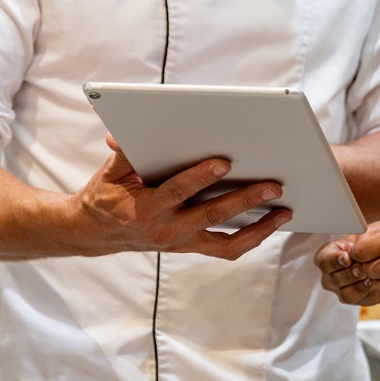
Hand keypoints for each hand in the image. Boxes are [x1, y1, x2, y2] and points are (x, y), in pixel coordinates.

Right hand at [73, 135, 290, 259]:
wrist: (95, 232)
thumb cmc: (106, 195)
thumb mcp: (110, 171)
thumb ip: (125, 152)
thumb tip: (126, 132)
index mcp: (146, 208)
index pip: (177, 191)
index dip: (200, 177)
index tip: (224, 162)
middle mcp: (167, 229)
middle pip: (212, 215)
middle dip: (246, 199)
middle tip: (273, 185)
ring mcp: (181, 242)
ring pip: (227, 242)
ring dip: (259, 228)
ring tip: (284, 211)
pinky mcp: (190, 246)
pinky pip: (226, 248)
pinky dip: (251, 238)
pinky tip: (271, 224)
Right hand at [314, 221, 379, 306]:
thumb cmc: (370, 240)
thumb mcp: (365, 234)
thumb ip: (357, 241)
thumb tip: (350, 249)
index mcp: (326, 257)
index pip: (324, 261)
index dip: (335, 261)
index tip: (347, 257)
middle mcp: (330, 276)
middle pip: (335, 280)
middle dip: (351, 274)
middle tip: (364, 268)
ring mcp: (341, 290)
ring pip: (347, 295)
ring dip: (361, 286)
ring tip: (372, 277)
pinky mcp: (357, 300)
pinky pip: (362, 302)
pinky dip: (371, 294)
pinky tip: (378, 285)